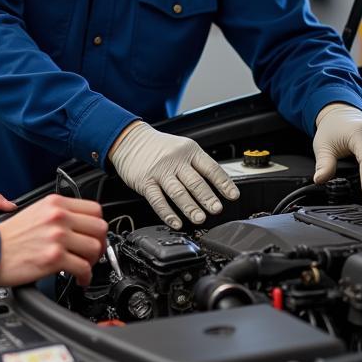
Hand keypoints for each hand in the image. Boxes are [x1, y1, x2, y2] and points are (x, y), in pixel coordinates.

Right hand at [0, 194, 106, 286]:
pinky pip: (84, 268)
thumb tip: (81, 225)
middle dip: (100, 243)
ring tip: (83, 266)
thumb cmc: (9, 236)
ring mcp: (57, 236)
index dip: (97, 225)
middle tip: (92, 254)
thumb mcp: (36, 212)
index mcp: (54, 203)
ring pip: (96, 248)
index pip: (95, 209)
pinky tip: (78, 278)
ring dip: (93, 261)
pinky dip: (85, 277)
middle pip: (100, 228)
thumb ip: (59, 214)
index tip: (94, 235)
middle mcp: (57, 216)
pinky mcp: (54, 257)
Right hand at [109, 121, 239, 228]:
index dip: (223, 183)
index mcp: (189, 151)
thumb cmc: (158, 147)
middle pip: (195, 181)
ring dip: (190, 207)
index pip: (210, 168)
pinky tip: (175, 222)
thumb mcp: (181, 147)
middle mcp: (175, 160)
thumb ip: (197, 164)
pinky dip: (167, 213)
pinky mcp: (145, 182)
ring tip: (199, 218)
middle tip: (216, 209)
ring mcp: (159, 171)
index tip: (233, 196)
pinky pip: (157, 200)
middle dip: (207, 197)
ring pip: (177, 192)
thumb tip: (219, 186)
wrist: (129, 139)